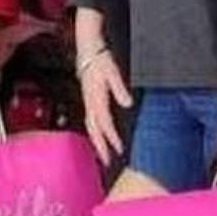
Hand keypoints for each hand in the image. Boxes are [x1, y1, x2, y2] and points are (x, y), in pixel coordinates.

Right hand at [79, 48, 131, 164]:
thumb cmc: (101, 61)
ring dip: (97, 143)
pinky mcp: (88, 102)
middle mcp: (90, 104)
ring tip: (103, 156)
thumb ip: (120, 88)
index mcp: (96, 99)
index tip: (119, 149)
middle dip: (101, 147)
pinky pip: (90, 122)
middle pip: (94, 130)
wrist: (88, 52)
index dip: (112, 137)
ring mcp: (88, 103)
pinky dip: (94, 134)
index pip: (105, 123)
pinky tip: (99, 139)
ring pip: (90, 128)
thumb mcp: (113, 72)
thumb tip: (128, 103)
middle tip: (107, 162)